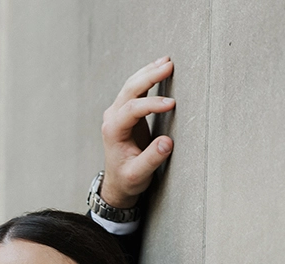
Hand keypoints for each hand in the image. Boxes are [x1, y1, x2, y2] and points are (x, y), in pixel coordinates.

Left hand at [101, 57, 177, 208]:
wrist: (117, 181)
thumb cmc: (128, 179)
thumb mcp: (139, 174)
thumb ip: (152, 159)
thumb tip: (167, 142)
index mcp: (113, 130)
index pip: (132, 109)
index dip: (152, 104)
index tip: (172, 104)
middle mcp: (112, 117)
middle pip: (130, 89)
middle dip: (149, 76)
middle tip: (168, 65)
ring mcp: (117, 112)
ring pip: (131, 85)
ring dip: (148, 72)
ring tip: (166, 61)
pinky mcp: (125, 112)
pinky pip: (135, 90)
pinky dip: (147, 78)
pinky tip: (158, 70)